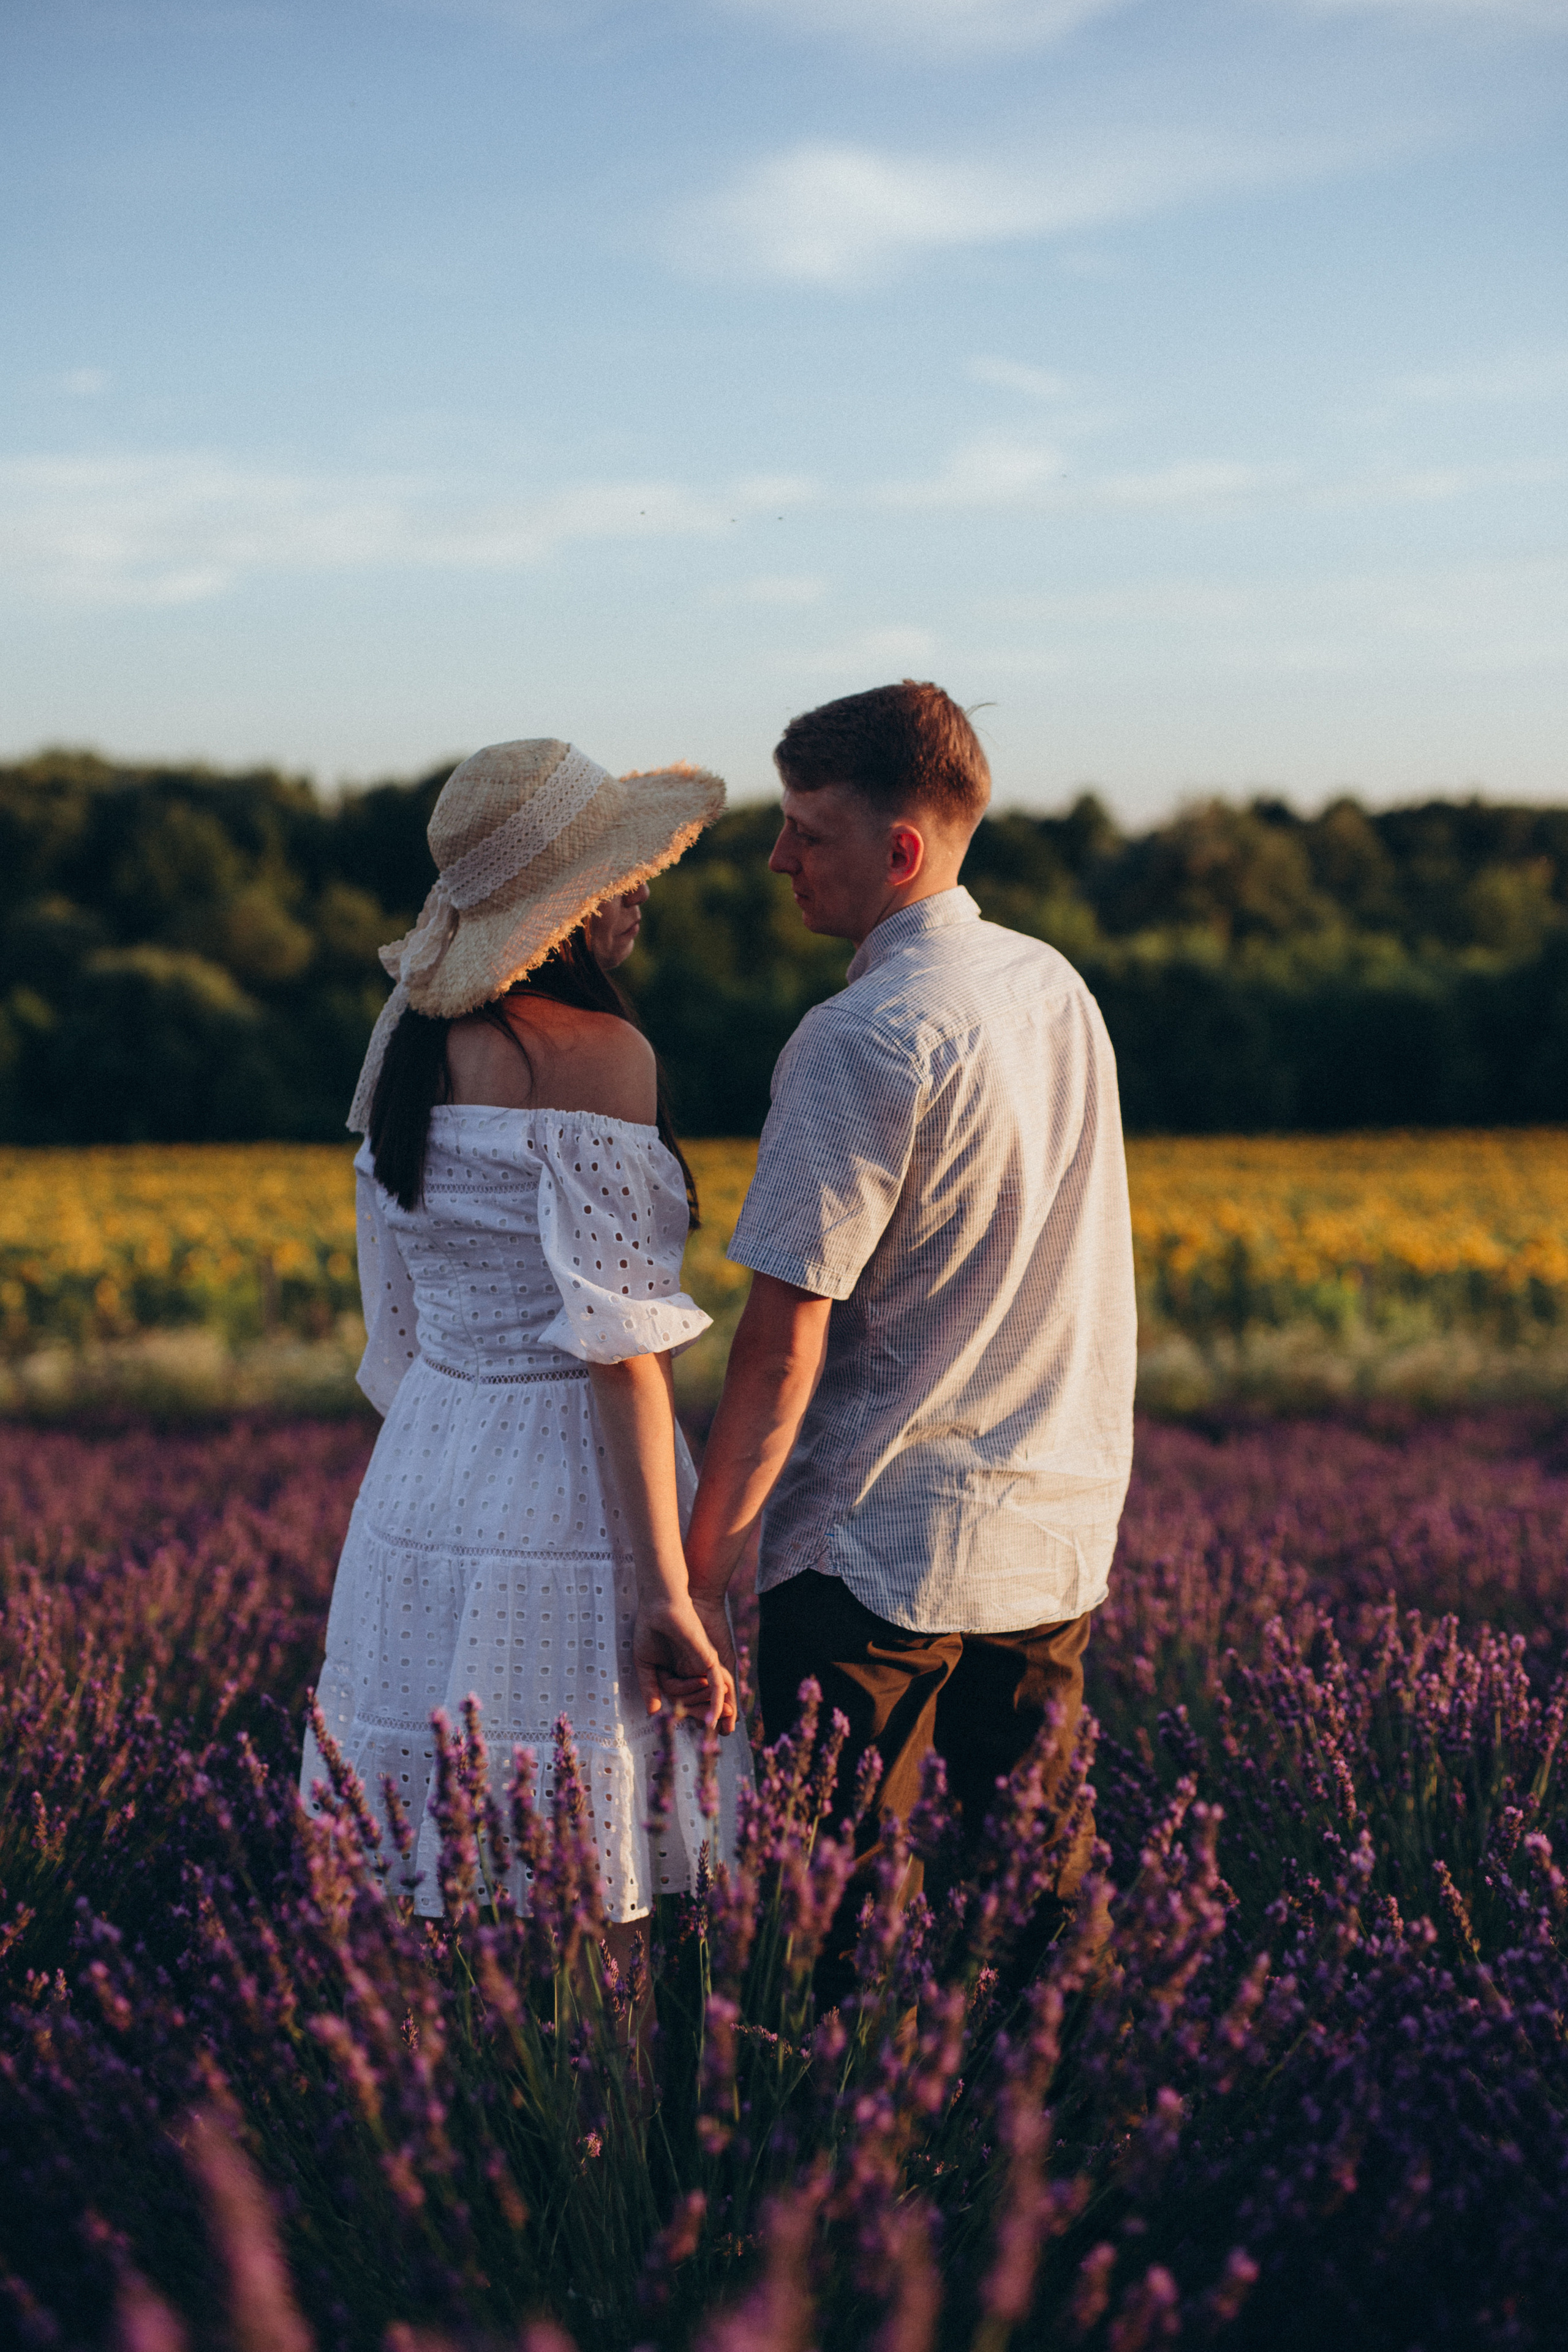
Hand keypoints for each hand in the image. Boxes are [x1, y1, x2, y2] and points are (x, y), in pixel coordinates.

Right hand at [632, 1594, 737, 1734]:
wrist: (658, 1605)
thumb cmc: (650, 1627)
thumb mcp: (645, 1663)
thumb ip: (650, 1686)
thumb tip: (652, 1712)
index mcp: (680, 1669)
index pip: (683, 1698)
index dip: (683, 1711)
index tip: (674, 1720)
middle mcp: (694, 1668)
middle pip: (698, 1700)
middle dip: (700, 1714)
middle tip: (701, 1724)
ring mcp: (702, 1664)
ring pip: (709, 1696)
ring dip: (709, 1711)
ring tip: (710, 1724)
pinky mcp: (709, 1658)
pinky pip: (718, 1684)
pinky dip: (717, 1702)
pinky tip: (715, 1718)